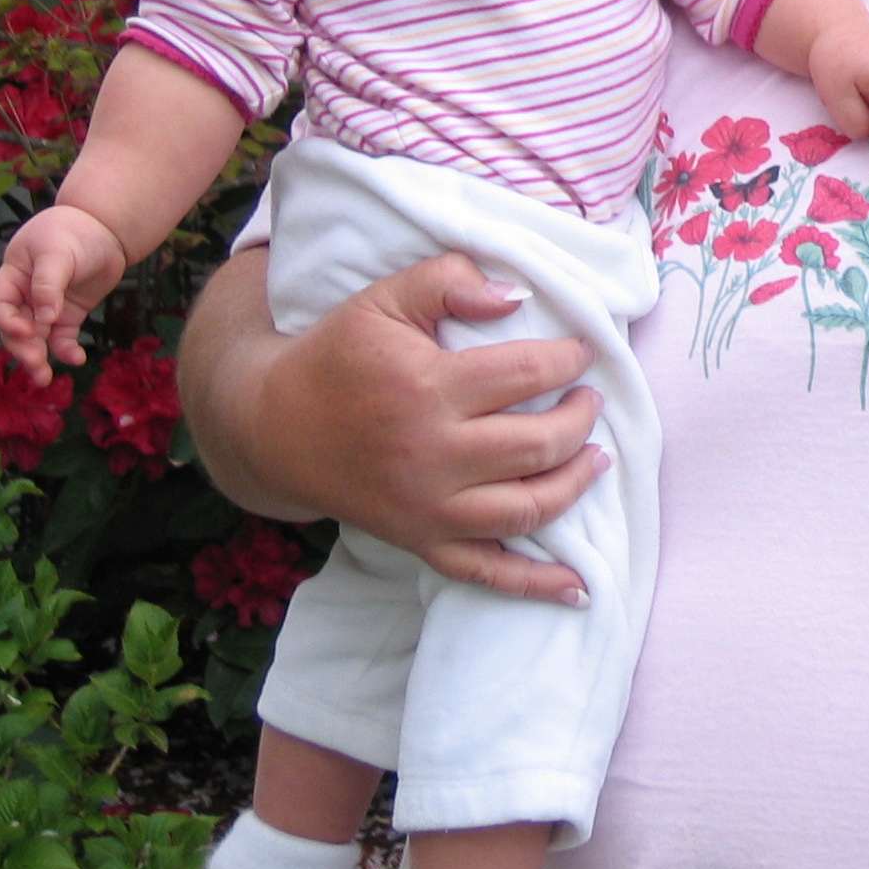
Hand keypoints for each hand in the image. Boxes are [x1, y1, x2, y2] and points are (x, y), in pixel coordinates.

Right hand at [0, 205, 127, 383]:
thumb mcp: (57, 253)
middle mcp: (24, 295)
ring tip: (44, 379)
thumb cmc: (72, 232)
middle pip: (16, 327)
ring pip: (36, 338)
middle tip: (36, 364)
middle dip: (23, 348)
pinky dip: (66, 350)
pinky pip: (62, 338)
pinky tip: (76, 358)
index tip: (26, 332)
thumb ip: (48, 285)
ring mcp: (46, 307)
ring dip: (39, 358)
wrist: (105, 228)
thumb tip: (46, 318)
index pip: (0, 303)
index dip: (7, 320)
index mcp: (12, 276)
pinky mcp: (67, 315)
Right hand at [179, 246, 606, 603]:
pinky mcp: (420, 542)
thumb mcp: (384, 299)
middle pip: (536, 444)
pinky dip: (537, 584)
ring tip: (596, 456)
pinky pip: (487, 572)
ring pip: (526, 509)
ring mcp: (427, 508)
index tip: (582, 351)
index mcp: (427, 389)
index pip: (527, 372)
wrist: (272, 427)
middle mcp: (432, 455)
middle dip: (580, 420)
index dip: (569, 359)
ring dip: (575, 484)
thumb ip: (449, 283)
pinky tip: (580, 584)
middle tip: (590, 399)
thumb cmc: (336, 356)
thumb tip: (516, 297)